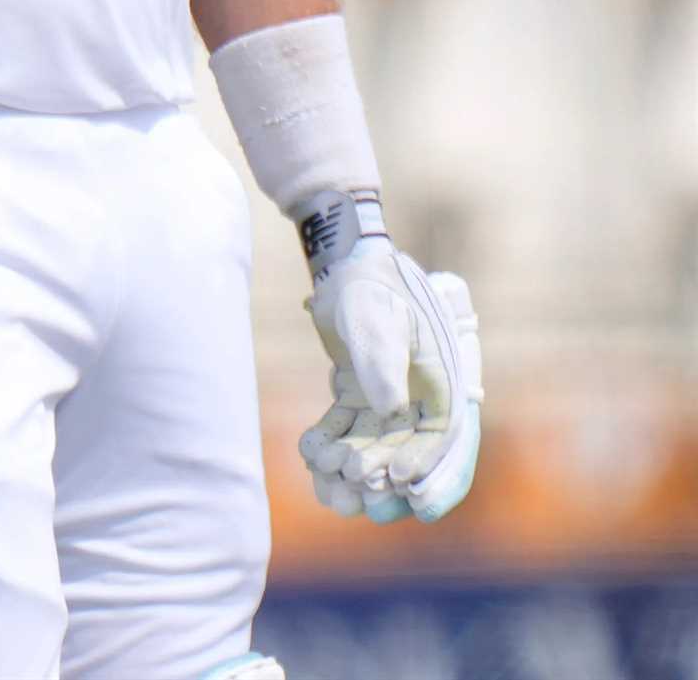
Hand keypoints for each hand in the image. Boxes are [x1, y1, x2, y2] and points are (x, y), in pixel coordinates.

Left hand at [300, 239, 482, 524]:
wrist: (343, 267)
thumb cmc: (370, 285)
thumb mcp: (378, 315)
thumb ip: (384, 359)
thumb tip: (390, 410)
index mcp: (443, 382)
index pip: (443, 438)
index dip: (427, 467)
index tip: (399, 483)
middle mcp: (419, 398)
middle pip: (406, 453)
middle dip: (380, 476)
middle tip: (353, 487)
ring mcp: (388, 402)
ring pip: (373, 450)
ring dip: (352, 469)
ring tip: (325, 480)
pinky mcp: (359, 399)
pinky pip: (347, 433)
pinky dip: (330, 446)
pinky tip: (309, 452)